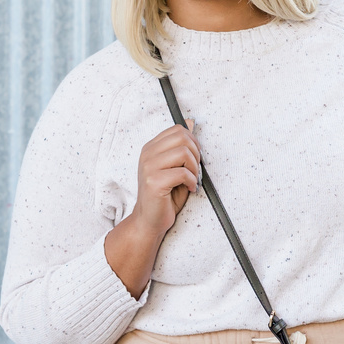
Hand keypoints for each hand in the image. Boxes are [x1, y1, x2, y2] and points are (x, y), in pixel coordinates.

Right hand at [104, 120, 200, 296]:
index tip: (194, 159)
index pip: (178, 130)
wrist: (149, 220)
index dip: (193, 142)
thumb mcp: (174, 166)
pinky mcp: (154, 182)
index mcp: (150, 148)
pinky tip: (189, 189)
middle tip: (195, 171)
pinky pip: (183, 173)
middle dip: (196, 154)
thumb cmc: (164, 195)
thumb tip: (191, 123)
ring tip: (192, 180)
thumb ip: (181, 146)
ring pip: (184, 153)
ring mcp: (148, 168)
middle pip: (183, 138)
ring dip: (195, 169)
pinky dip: (193, 182)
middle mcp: (147, 155)